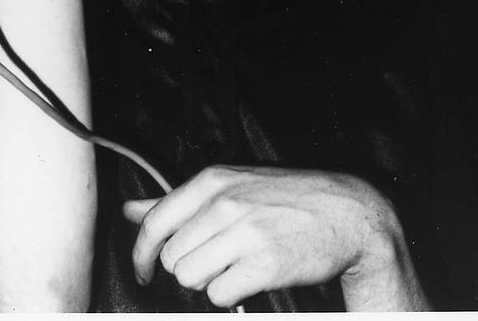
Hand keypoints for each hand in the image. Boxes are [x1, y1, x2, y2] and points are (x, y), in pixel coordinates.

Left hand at [123, 164, 419, 309]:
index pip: (153, 222)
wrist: (347, 212)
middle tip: (213, 263)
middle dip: (186, 267)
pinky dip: (229, 295)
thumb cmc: (285, 198)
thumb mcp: (228, 185)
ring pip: (190, 277)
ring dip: (207, 282)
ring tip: (232, 269)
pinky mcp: (265, 264)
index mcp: (210, 182)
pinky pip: (219, 295)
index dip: (141, 254)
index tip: (142, 271)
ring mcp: (245, 233)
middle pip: (171, 256)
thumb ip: (176, 201)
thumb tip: (131, 210)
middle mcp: (223, 204)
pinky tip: (246, 280)